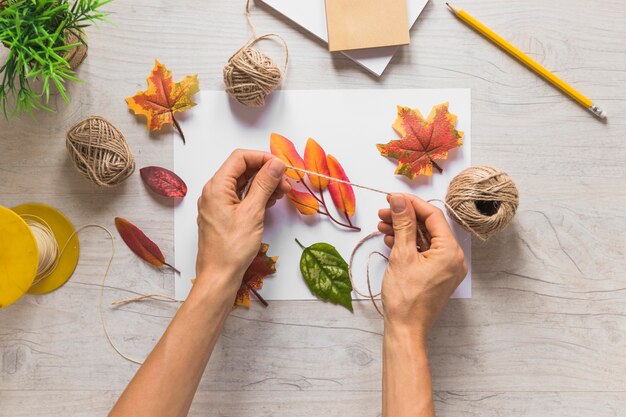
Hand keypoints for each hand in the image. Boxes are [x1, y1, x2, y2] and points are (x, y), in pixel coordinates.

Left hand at [195, 149, 289, 292]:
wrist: (219, 276)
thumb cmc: (232, 248)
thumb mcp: (253, 212)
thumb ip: (264, 184)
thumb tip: (276, 163)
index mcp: (217, 187)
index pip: (240, 158)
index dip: (262, 157)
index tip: (281, 166)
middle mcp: (214, 192)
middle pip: (242, 169)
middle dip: (265, 172)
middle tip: (286, 182)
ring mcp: (218, 204)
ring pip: (243, 184)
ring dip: (263, 185)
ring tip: (282, 193)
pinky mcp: (223, 215)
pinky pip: (241, 198)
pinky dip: (256, 197)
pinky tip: (270, 202)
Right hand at [377, 194, 466, 337]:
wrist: (406, 329)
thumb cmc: (405, 297)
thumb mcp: (402, 255)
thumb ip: (403, 224)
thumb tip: (399, 200)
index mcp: (450, 251)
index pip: (433, 216)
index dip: (411, 203)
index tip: (392, 197)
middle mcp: (454, 258)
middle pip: (429, 227)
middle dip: (405, 217)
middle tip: (384, 212)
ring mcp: (446, 268)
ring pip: (425, 239)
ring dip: (404, 230)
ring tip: (383, 226)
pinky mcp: (437, 275)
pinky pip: (424, 252)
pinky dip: (408, 245)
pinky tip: (391, 241)